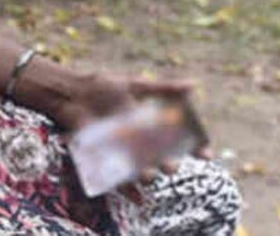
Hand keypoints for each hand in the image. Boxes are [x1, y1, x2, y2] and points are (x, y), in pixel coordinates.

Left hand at [54, 71, 211, 204]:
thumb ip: (164, 88)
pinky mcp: (107, 159)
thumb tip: (193, 85)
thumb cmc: (106, 88)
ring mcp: (126, 153)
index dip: (196, 149)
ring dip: (147, 176)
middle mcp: (144, 143)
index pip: (182, 141)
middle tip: (171, 165)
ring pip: (142, 170)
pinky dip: (126, 188)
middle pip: (163, 159)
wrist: (73, 94)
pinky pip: (119, 178)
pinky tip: (132, 194)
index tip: (206, 154)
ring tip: (147, 175)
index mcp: (155, 126)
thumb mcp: (136, 86)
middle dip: (169, 164)